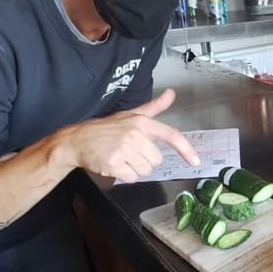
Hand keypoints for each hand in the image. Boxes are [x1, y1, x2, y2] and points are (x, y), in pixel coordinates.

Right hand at [57, 89, 199, 182]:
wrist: (76, 140)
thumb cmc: (106, 129)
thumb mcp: (131, 115)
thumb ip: (153, 107)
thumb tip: (172, 93)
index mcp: (142, 122)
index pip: (171, 136)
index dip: (186, 150)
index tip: (195, 162)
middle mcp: (135, 134)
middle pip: (157, 161)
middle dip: (144, 160)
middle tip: (128, 151)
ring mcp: (124, 149)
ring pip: (145, 171)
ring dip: (134, 168)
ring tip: (120, 157)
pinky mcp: (114, 163)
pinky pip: (132, 178)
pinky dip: (125, 175)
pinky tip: (114, 165)